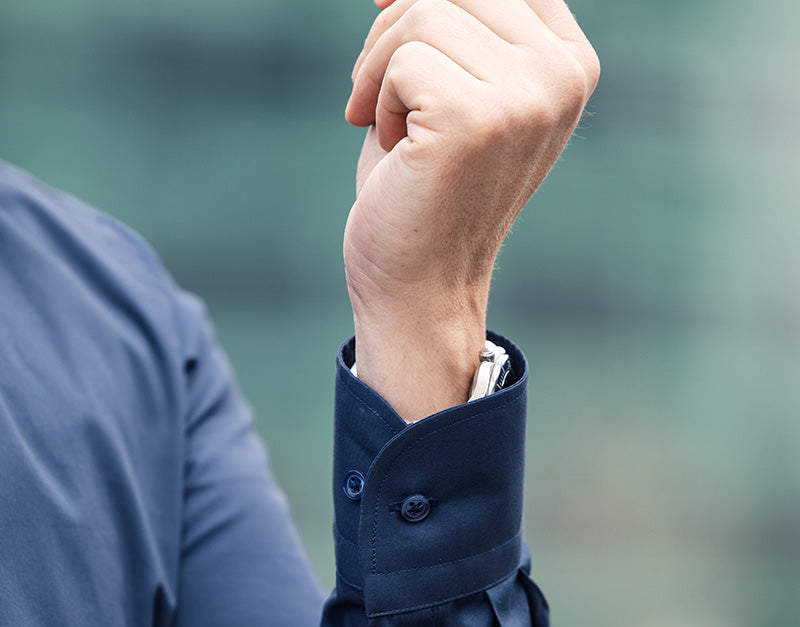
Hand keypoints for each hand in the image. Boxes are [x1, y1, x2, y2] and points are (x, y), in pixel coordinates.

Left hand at [343, 0, 599, 419]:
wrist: (418, 287)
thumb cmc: (422, 191)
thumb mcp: (444, 90)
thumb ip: (444, 25)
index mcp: (568, 62)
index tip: (387, 25)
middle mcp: (562, 74)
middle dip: (394, 30)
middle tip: (372, 94)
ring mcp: (527, 96)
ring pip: (422, 11)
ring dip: (377, 68)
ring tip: (382, 125)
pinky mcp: (478, 118)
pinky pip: (402, 59)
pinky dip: (375, 99)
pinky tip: (391, 148)